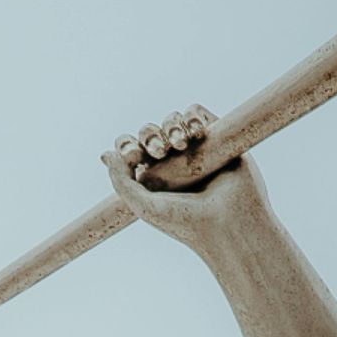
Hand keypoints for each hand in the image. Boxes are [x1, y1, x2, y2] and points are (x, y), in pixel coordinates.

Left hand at [102, 106, 271, 257]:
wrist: (230, 223)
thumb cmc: (185, 221)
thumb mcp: (143, 206)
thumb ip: (121, 181)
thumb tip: (106, 154)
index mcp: (152, 176)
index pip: (132, 150)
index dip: (127, 145)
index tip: (134, 156)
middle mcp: (173, 162)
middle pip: (151, 132)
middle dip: (151, 136)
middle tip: (160, 151)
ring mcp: (196, 149)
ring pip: (173, 121)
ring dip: (170, 126)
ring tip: (180, 143)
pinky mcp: (218, 138)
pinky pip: (197, 114)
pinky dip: (191, 116)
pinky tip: (196, 132)